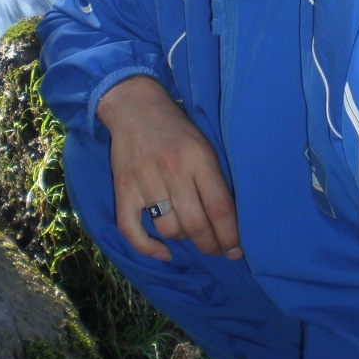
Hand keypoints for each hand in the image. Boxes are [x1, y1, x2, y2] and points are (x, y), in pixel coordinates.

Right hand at [97, 76, 241, 262]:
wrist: (134, 106)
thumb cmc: (175, 128)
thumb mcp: (203, 144)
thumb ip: (213, 178)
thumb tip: (227, 221)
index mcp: (198, 157)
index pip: (220, 207)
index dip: (230, 236)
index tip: (235, 251)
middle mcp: (173, 169)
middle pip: (195, 224)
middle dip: (209, 245)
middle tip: (215, 250)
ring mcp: (145, 179)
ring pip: (168, 228)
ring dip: (181, 238)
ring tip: (187, 232)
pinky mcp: (122, 187)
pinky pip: (131, 229)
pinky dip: (147, 247)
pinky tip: (162, 252)